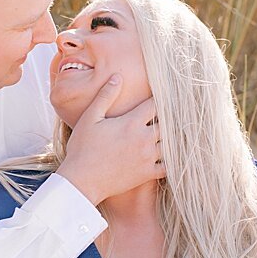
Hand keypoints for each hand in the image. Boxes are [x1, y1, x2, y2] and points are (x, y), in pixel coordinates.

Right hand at [55, 74, 164, 204]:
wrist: (82, 180)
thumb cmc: (83, 148)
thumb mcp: (91, 117)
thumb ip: (106, 96)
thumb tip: (118, 76)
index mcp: (132, 122)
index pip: (156, 105)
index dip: (159, 99)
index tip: (160, 97)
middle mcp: (144, 139)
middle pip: (168, 123)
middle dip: (169, 117)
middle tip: (171, 113)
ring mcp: (147, 157)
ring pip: (171, 144)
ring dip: (172, 137)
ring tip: (174, 132)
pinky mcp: (147, 174)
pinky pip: (168, 166)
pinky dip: (172, 160)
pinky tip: (172, 156)